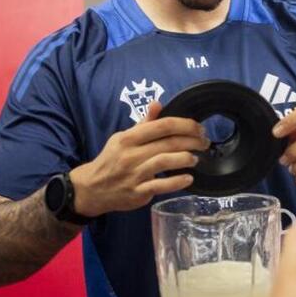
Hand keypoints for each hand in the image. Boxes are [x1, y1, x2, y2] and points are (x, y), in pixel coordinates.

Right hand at [69, 101, 209, 216]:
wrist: (91, 189)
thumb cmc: (111, 160)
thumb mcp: (122, 138)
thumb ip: (143, 124)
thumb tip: (158, 103)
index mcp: (129, 138)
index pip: (162, 125)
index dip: (185, 125)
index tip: (198, 128)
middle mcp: (131, 155)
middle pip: (169, 143)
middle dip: (192, 141)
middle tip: (204, 143)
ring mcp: (134, 174)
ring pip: (165, 161)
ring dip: (186, 158)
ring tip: (196, 158)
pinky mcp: (138, 192)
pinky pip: (161, 185)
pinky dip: (178, 181)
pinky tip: (189, 178)